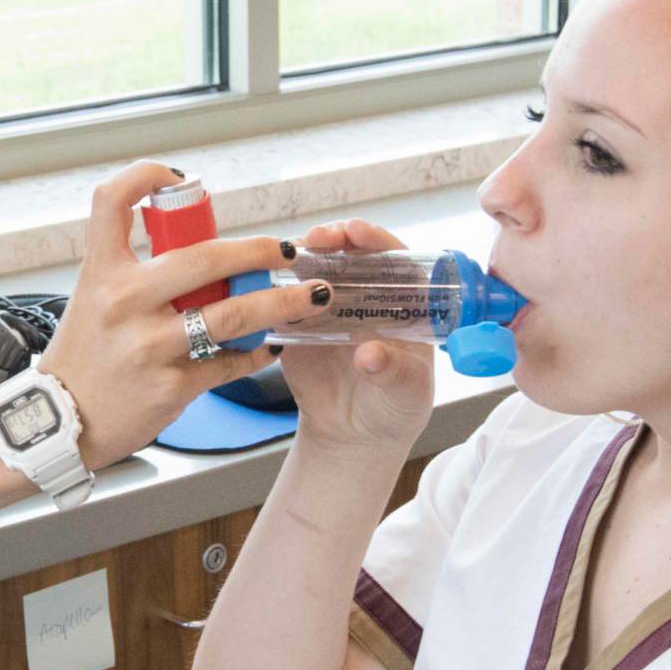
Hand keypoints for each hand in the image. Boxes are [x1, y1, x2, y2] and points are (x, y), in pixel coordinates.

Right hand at [36, 164, 330, 466]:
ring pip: (232, 315)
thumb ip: (134, 269)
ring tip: (309, 297)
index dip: (145, 175)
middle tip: (283, 251)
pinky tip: (269, 347)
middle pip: (205, 257)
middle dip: (257, 251)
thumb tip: (194, 245)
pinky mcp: (170, 386)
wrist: (62, 421)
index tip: (180, 179)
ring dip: (281, 303)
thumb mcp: (92, 297)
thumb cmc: (84, 355)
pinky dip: (256, 353)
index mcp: (101, 272)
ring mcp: (148, 346)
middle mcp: (123, 302)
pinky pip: (229, 363)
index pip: (112, 201)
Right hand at [275, 220, 435, 451]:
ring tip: (290, 255)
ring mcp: (328, 309)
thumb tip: (371, 354)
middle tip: (320, 237)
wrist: (354, 436)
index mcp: (400, 303)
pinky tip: (264, 283)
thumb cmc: (394, 408)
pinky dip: (274, 290)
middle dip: (334, 238)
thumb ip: (392, 371)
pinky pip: (284, 302)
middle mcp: (364, 297)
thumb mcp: (406, 391)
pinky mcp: (297, 327)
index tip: (358, 233)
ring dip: (301, 258)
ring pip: (315, 270)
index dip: (376, 240)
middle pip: (350, 254)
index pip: (393, 257)